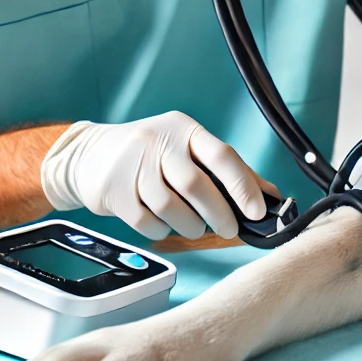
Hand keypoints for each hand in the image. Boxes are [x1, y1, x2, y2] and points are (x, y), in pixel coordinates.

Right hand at [40, 111, 280, 239]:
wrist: (90, 154)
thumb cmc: (153, 154)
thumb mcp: (189, 150)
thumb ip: (228, 171)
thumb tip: (270, 196)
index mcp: (185, 129)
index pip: (221, 155)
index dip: (243, 186)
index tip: (258, 212)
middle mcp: (159, 143)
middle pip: (196, 185)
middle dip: (219, 214)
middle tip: (230, 229)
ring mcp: (134, 166)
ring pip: (171, 208)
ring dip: (191, 226)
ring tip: (197, 227)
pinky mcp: (115, 192)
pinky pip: (147, 222)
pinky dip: (163, 231)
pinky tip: (166, 225)